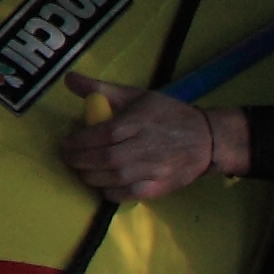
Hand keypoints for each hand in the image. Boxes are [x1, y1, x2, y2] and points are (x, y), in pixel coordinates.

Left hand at [58, 80, 242, 200]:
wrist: (207, 139)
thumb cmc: (168, 115)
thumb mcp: (137, 96)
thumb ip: (102, 89)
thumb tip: (69, 79)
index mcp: (141, 121)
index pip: (105, 133)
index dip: (81, 141)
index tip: (66, 143)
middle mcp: (147, 146)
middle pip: (107, 158)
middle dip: (80, 161)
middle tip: (68, 159)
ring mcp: (154, 169)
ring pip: (115, 178)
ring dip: (91, 177)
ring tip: (81, 171)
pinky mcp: (160, 187)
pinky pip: (129, 194)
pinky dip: (110, 193)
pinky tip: (103, 186)